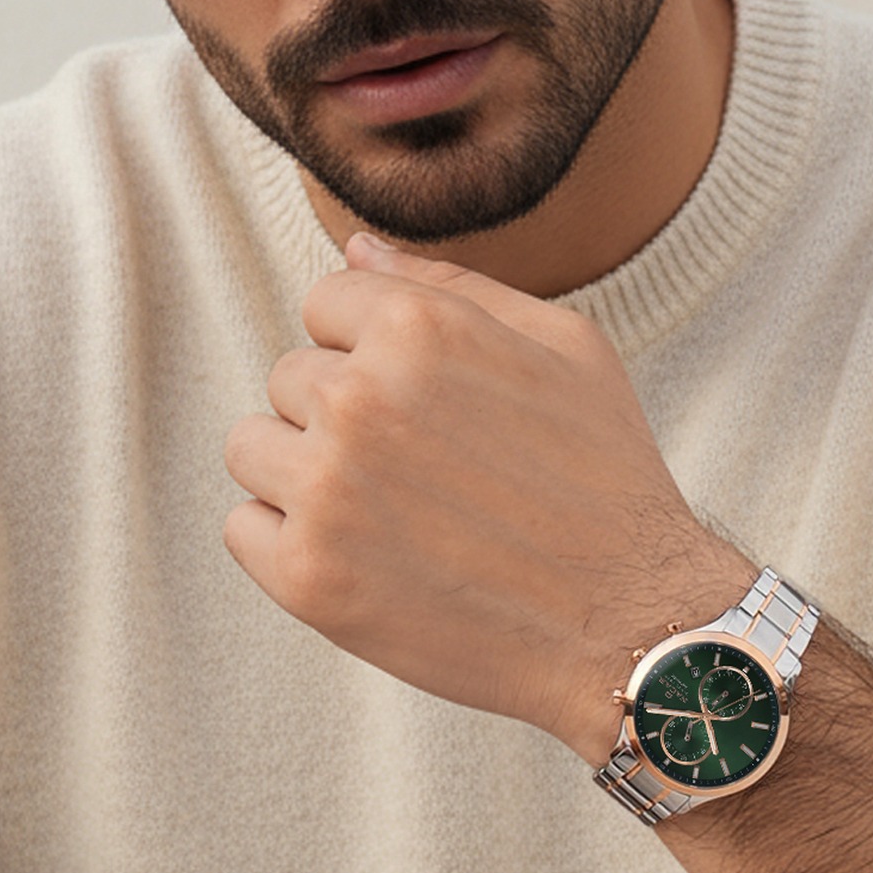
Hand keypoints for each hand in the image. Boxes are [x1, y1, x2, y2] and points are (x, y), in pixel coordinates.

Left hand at [223, 234, 748, 760]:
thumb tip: (353, 249)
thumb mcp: (561, 345)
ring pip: (253, 446)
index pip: (323, 304)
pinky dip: (289, 545)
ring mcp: (326, 489)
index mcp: (416, 325)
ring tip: (389, 512)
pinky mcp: (308, 576)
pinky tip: (365, 557)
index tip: (423, 404)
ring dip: (304, 473)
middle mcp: (360, 397)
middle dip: (343, 415)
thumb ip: (446, 284)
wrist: (630, 623)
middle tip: (423, 470)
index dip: (372, 351)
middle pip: (289, 377)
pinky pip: (242, 529)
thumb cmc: (606, 476)